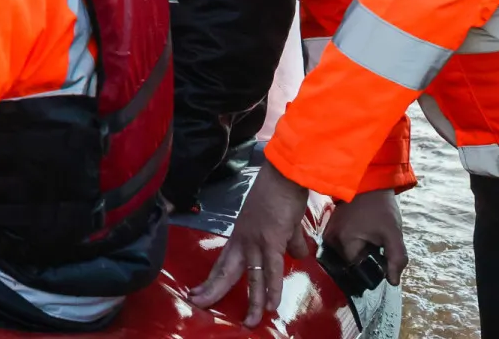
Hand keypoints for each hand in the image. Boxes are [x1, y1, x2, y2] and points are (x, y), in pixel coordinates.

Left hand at [189, 160, 312, 326]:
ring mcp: (255, 241)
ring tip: (249, 323)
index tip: (198, 293)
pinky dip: (272, 289)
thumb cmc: (281, 195)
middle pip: (225, 271)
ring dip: (252, 302)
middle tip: (198, 305)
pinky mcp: (271, 239)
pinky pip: (272, 270)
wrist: (284, 175)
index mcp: (240, 236)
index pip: (222, 262)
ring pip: (251, 277)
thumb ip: (289, 240)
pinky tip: (271, 306)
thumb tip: (300, 255)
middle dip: (213, 291)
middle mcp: (243, 240)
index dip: (212, 279)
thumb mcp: (281, 223)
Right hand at [323, 189, 407, 285]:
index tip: (380, 253)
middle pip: (349, 260)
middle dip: (364, 255)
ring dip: (358, 248)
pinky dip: (351, 241)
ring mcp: (327, 231)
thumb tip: (393, 282)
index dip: (371, 264)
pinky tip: (361, 231)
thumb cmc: (380, 208)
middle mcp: (330, 238)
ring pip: (345, 252)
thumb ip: (396, 259)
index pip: (356, 266)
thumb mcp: (393, 234)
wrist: (367, 182)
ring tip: (368, 235)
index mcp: (343, 242)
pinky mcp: (328, 225)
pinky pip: (341, 242)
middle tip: (376, 242)